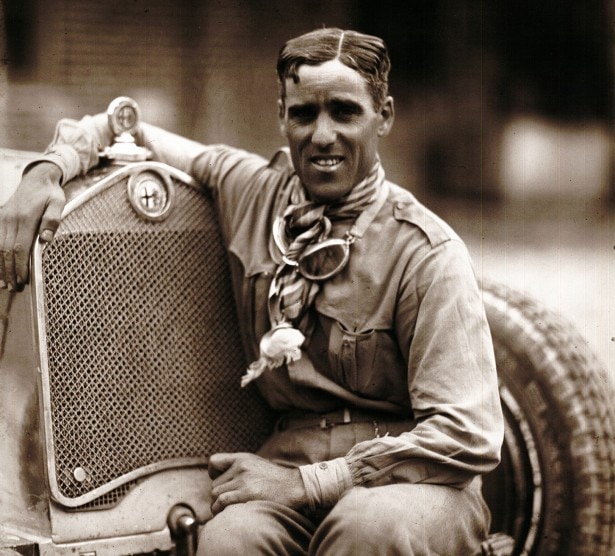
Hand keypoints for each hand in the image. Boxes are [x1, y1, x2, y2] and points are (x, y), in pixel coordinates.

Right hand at [0, 162, 64, 289]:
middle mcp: (10, 219)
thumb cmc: (50, 194)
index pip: (20, 247)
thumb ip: (52, 220)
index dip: (21, 265)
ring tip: (4, 284)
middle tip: (14, 288)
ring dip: (0, 266)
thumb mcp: (58, 204)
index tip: (23, 280)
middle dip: (9, 271)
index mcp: (25, 218)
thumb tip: (46, 239)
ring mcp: (2, 219)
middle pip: (7, 250)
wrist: (36, 178)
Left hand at [209, 452, 307, 514]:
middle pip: (214, 484)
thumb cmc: (275, 480)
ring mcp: (243, 480)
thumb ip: (239, 468)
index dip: (213, 474)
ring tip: (228, 509)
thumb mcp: (256, 465)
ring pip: (215, 494)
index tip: (223, 482)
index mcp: (242, 458)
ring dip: (218, 505)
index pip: (214, 461)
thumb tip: (219, 479)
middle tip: (231, 501)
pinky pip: (221, 502)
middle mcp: (240, 466)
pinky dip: (219, 510)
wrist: (294, 487)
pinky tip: (227, 513)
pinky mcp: (245, 494)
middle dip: (219, 495)